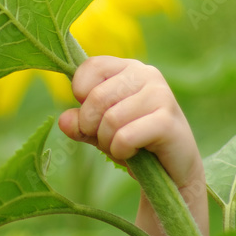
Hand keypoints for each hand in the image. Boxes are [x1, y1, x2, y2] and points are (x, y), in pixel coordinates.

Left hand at [58, 56, 203, 190]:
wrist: (171, 168)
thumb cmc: (132, 140)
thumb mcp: (98, 129)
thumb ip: (79, 122)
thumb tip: (63, 121)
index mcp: (128, 67)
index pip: (91, 66)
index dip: (80, 93)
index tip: (90, 113)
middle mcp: (147, 74)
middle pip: (97, 97)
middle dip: (91, 125)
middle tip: (104, 138)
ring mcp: (161, 95)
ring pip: (110, 119)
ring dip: (106, 141)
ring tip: (120, 146)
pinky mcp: (167, 121)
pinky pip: (125, 136)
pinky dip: (120, 150)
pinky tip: (131, 153)